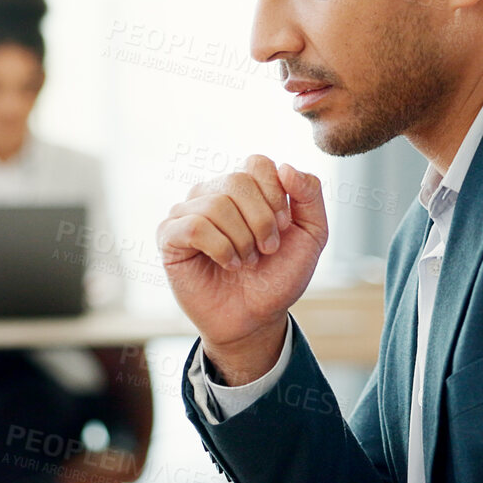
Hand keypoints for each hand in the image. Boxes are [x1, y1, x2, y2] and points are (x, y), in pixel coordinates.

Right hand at [158, 156, 327, 383]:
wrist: (257, 318)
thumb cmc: (279, 276)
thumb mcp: (312, 234)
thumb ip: (310, 194)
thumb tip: (285, 167)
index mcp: (245, 186)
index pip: (257, 163)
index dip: (275, 195)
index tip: (283, 227)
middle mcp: (213, 192)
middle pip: (238, 181)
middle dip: (261, 221)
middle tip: (267, 250)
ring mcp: (188, 211)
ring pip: (217, 204)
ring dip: (242, 241)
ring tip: (246, 262)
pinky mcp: (169, 236)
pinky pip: (194, 226)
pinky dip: (220, 248)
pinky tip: (228, 264)